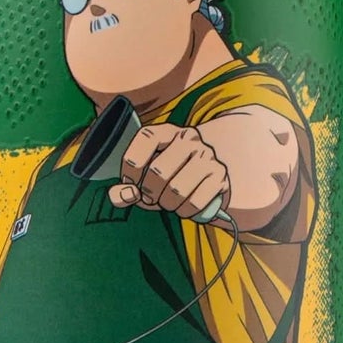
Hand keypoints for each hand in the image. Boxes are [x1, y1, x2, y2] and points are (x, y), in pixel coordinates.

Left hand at [109, 123, 229, 219]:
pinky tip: (184, 207)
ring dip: (167, 205)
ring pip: (176, 190)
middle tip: (152, 198)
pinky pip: (194, 202)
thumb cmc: (169, 179)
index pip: (146, 138)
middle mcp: (189, 138)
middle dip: (149, 193)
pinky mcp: (220, 176)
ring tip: (169, 202)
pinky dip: (184, 212)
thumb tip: (123, 195)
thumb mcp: (144, 180)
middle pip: (158, 171)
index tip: (130, 182)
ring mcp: (207, 155)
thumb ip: (127, 188)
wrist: (206, 182)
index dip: (132, 165)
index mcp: (166, 131)